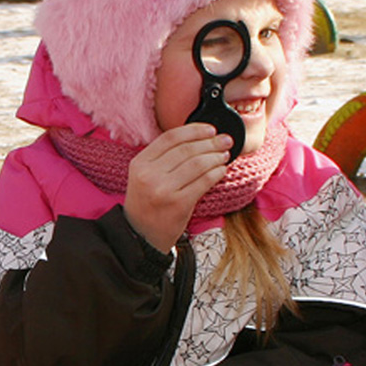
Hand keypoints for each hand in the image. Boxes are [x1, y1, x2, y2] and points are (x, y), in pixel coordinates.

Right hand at [123, 124, 232, 251]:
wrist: (142, 236)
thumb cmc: (148, 203)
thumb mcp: (144, 175)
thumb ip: (163, 157)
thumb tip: (198, 138)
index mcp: (140, 163)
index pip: (171, 137)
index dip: (194, 130)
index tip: (210, 129)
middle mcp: (150, 174)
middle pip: (187, 149)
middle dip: (211, 142)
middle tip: (226, 140)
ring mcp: (164, 190)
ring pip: (198, 164)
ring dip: (216, 157)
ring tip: (225, 155)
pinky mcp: (179, 204)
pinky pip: (204, 182)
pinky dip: (216, 173)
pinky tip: (222, 170)